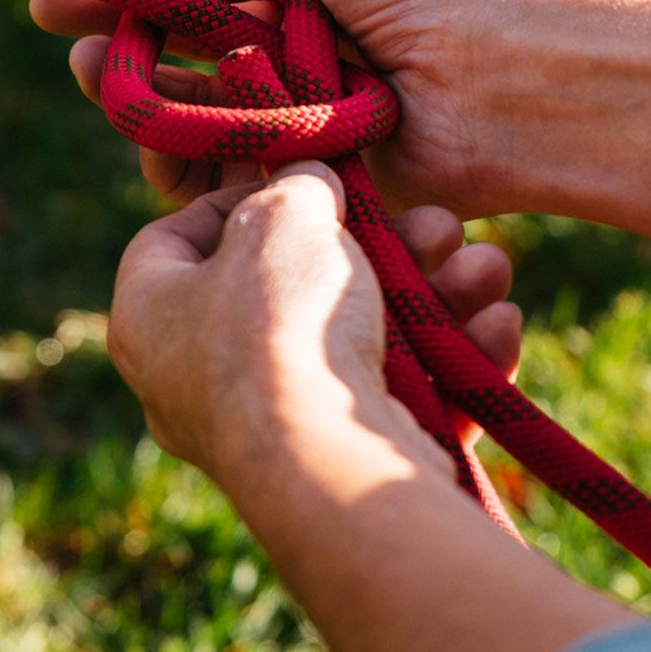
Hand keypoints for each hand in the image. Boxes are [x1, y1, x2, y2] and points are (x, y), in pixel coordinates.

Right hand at [30, 0, 548, 217]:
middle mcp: (294, 27)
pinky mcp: (302, 158)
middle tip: (56, 19)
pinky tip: (148, 135)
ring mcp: (294, 95)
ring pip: (190, 92)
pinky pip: (222, 155)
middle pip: (179, 24)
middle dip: (116, 18)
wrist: (508, 88)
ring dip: (135, 81)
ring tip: (98, 72)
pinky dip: (180, 147)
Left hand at [106, 161, 522, 481]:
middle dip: (385, 251)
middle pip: (300, 289)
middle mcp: (199, 380)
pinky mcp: (341, 468)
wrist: (329, 459)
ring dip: (438, 299)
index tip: (305, 183)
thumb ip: (296, 187)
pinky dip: (453, 364)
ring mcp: (273, 429)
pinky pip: (402, 400)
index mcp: (152, 316)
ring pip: (367, 341)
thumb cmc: (280, 322)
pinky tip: (498, 328)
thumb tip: (310, 184)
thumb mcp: (282, 215)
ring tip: (486, 268)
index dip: (243, 198)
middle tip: (438, 227)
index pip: (178, 239)